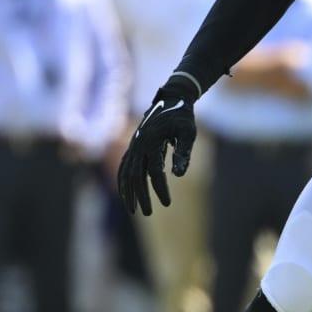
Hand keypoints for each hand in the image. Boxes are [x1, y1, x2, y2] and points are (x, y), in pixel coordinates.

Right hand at [117, 74, 199, 215]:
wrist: (171, 97)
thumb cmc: (183, 116)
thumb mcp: (188, 133)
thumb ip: (183, 153)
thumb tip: (178, 176)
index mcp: (152, 141)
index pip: (154, 171)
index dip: (160, 188)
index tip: (167, 203)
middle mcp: (139, 144)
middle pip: (136, 175)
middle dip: (141, 196)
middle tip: (148, 214)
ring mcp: (134, 145)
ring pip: (126, 172)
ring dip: (128, 192)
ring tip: (133, 210)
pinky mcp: (133, 146)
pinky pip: (124, 166)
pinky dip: (123, 181)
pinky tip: (127, 194)